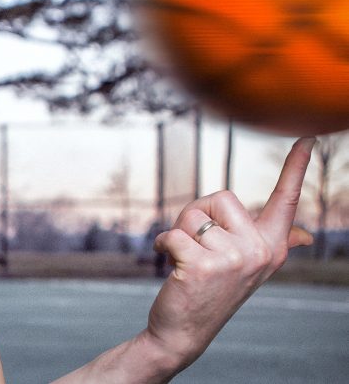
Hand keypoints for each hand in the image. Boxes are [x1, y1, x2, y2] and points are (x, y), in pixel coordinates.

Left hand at [144, 137, 315, 371]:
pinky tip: (172, 268)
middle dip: (197, 215)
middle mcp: (261, 251)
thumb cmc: (209, 290)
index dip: (295, 167)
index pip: (286, 200)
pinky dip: (162, 246)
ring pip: (193, 215)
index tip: (307, 138)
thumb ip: (267, 240)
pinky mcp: (205, 265)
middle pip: (221, 197)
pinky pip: (172, 234)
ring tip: (186, 262)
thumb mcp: (245, 264)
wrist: (184, 332)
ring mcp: (235, 259)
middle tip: (196, 248)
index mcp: (273, 246)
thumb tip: (305, 236)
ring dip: (179, 233)